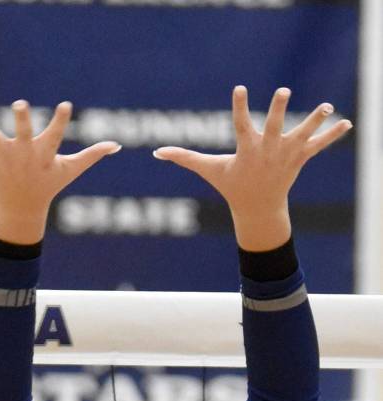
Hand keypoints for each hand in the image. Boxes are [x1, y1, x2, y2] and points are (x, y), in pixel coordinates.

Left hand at [0, 100, 119, 244]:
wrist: (21, 209)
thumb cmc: (47, 185)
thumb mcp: (70, 171)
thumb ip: (91, 156)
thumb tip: (116, 146)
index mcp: (43, 154)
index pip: (54, 134)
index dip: (60, 120)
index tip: (65, 105)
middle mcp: (23, 154)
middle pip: (22, 133)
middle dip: (21, 119)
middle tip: (20, 103)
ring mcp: (4, 157)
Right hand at [154, 86, 351, 250]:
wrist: (258, 209)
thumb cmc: (231, 186)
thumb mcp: (209, 171)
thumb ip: (184, 158)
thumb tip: (157, 152)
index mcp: (247, 151)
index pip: (242, 125)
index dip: (240, 106)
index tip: (240, 88)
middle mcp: (268, 151)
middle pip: (275, 127)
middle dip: (280, 111)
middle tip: (284, 91)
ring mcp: (286, 155)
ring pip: (302, 134)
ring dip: (315, 120)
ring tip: (327, 106)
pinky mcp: (300, 158)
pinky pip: (318, 145)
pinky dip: (332, 135)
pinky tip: (347, 123)